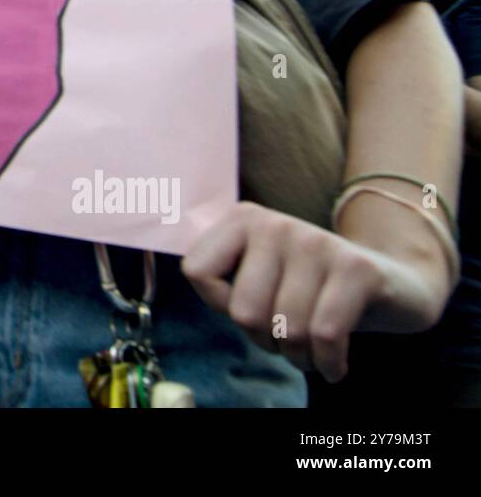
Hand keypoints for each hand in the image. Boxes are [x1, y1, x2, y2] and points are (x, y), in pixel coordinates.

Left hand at [182, 201, 454, 382]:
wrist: (395, 285)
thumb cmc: (310, 290)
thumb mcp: (259, 277)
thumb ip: (220, 279)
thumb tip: (189, 275)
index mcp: (242, 219)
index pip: (196, 271)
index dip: (219, 305)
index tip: (248, 306)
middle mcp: (275, 222)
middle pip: (243, 310)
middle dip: (265, 340)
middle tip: (286, 338)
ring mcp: (316, 241)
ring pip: (285, 328)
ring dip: (300, 356)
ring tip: (312, 350)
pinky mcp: (356, 268)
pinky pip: (324, 335)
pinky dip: (328, 363)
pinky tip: (335, 364)